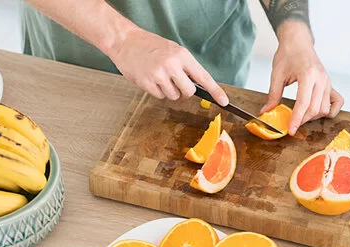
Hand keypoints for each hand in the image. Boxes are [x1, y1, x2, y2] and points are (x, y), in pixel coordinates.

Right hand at [108, 26, 227, 105]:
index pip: (203, 77)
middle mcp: (172, 65)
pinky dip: (157, 91)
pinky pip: (160, 96)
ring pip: (174, 96)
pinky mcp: (147, 83)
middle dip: (184, 91)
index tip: (225, 101)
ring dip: (169, 91)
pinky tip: (150, 78)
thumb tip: (199, 85)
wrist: (125, 41)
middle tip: (175, 82)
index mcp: (182, 55)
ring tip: (159, 76)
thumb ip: (185, 67)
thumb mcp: (172, 50)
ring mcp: (159, 75)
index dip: (216, 91)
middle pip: (188, 92)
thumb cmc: (150, 46)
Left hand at [262, 25, 342, 134]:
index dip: (297, 119)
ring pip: (325, 109)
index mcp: (308, 74)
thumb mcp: (277, 74)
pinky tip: (316, 111)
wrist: (298, 42)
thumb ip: (273, 95)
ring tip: (301, 115)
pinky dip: (328, 111)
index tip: (291, 130)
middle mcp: (321, 79)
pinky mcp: (330, 84)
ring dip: (313, 117)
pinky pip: (336, 103)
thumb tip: (266, 112)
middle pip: (315, 109)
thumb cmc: (288, 54)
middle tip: (292, 123)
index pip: (304, 103)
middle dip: (303, 120)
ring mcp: (328, 82)